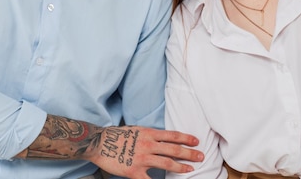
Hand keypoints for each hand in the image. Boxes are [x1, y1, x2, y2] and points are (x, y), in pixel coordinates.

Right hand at [89, 125, 203, 178]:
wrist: (100, 143)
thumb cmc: (117, 135)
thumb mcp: (137, 130)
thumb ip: (150, 135)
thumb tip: (164, 139)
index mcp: (149, 133)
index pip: (172, 135)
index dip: (186, 138)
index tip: (196, 141)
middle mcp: (148, 145)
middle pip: (173, 149)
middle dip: (189, 153)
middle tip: (201, 156)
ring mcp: (142, 158)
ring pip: (166, 163)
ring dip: (181, 167)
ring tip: (191, 169)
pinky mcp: (134, 171)